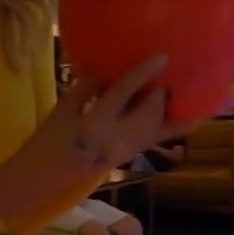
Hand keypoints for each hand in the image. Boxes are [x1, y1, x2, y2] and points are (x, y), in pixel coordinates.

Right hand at [0, 55, 189, 221]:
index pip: (124, 93)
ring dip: (166, 107)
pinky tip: (190, 118)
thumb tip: (106, 68)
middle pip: (149, 113)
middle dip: (159, 92)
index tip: (162, 56)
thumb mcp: (62, 109)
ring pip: (157, 128)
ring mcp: (125, 152)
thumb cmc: (48, 140)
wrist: (43, 178)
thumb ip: (85, 87)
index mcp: (94, 124)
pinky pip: (155, 140)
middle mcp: (115, 140)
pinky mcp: (128, 157)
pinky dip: (172, 128)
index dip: (143, 72)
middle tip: (160, 73)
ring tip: (173, 88)